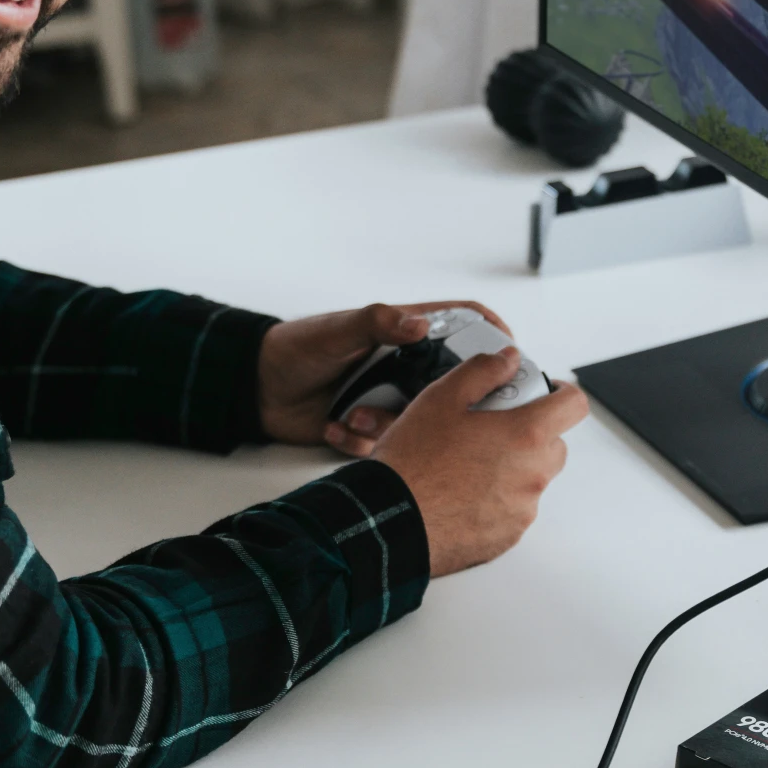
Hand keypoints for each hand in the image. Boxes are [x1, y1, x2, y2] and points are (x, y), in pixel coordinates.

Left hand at [256, 301, 509, 451]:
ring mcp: (390, 400)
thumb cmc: (296, 347)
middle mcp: (404, 368)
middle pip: (451, 387)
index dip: (493, 337)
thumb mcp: (338, 330)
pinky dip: (360, 439)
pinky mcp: (371, 430)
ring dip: (389, 424)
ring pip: (419, 423)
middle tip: (442, 416)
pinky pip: (386, 445)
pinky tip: (334, 425)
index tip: (509, 357)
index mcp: (405, 335)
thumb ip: (378, 322)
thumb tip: (419, 324)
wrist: (257, 389)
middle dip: (447, 405)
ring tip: (355, 414)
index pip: (464, 325)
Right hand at [373, 347, 588, 575]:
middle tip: (492, 430)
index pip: (574, 406)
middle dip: (531, 434)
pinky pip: (513, 510)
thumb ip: (483, 371)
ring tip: (467, 465)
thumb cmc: (412, 462)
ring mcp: (522, 509)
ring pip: (531, 479)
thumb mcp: (442, 398)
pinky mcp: (507, 536)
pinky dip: (496, 500)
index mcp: (526, 435)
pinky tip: (462, 493)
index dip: (562, 394)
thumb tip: (507, 360)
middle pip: (554, 445)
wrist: (388, 520)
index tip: (546, 393)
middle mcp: (532, 474)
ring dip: (512, 469)